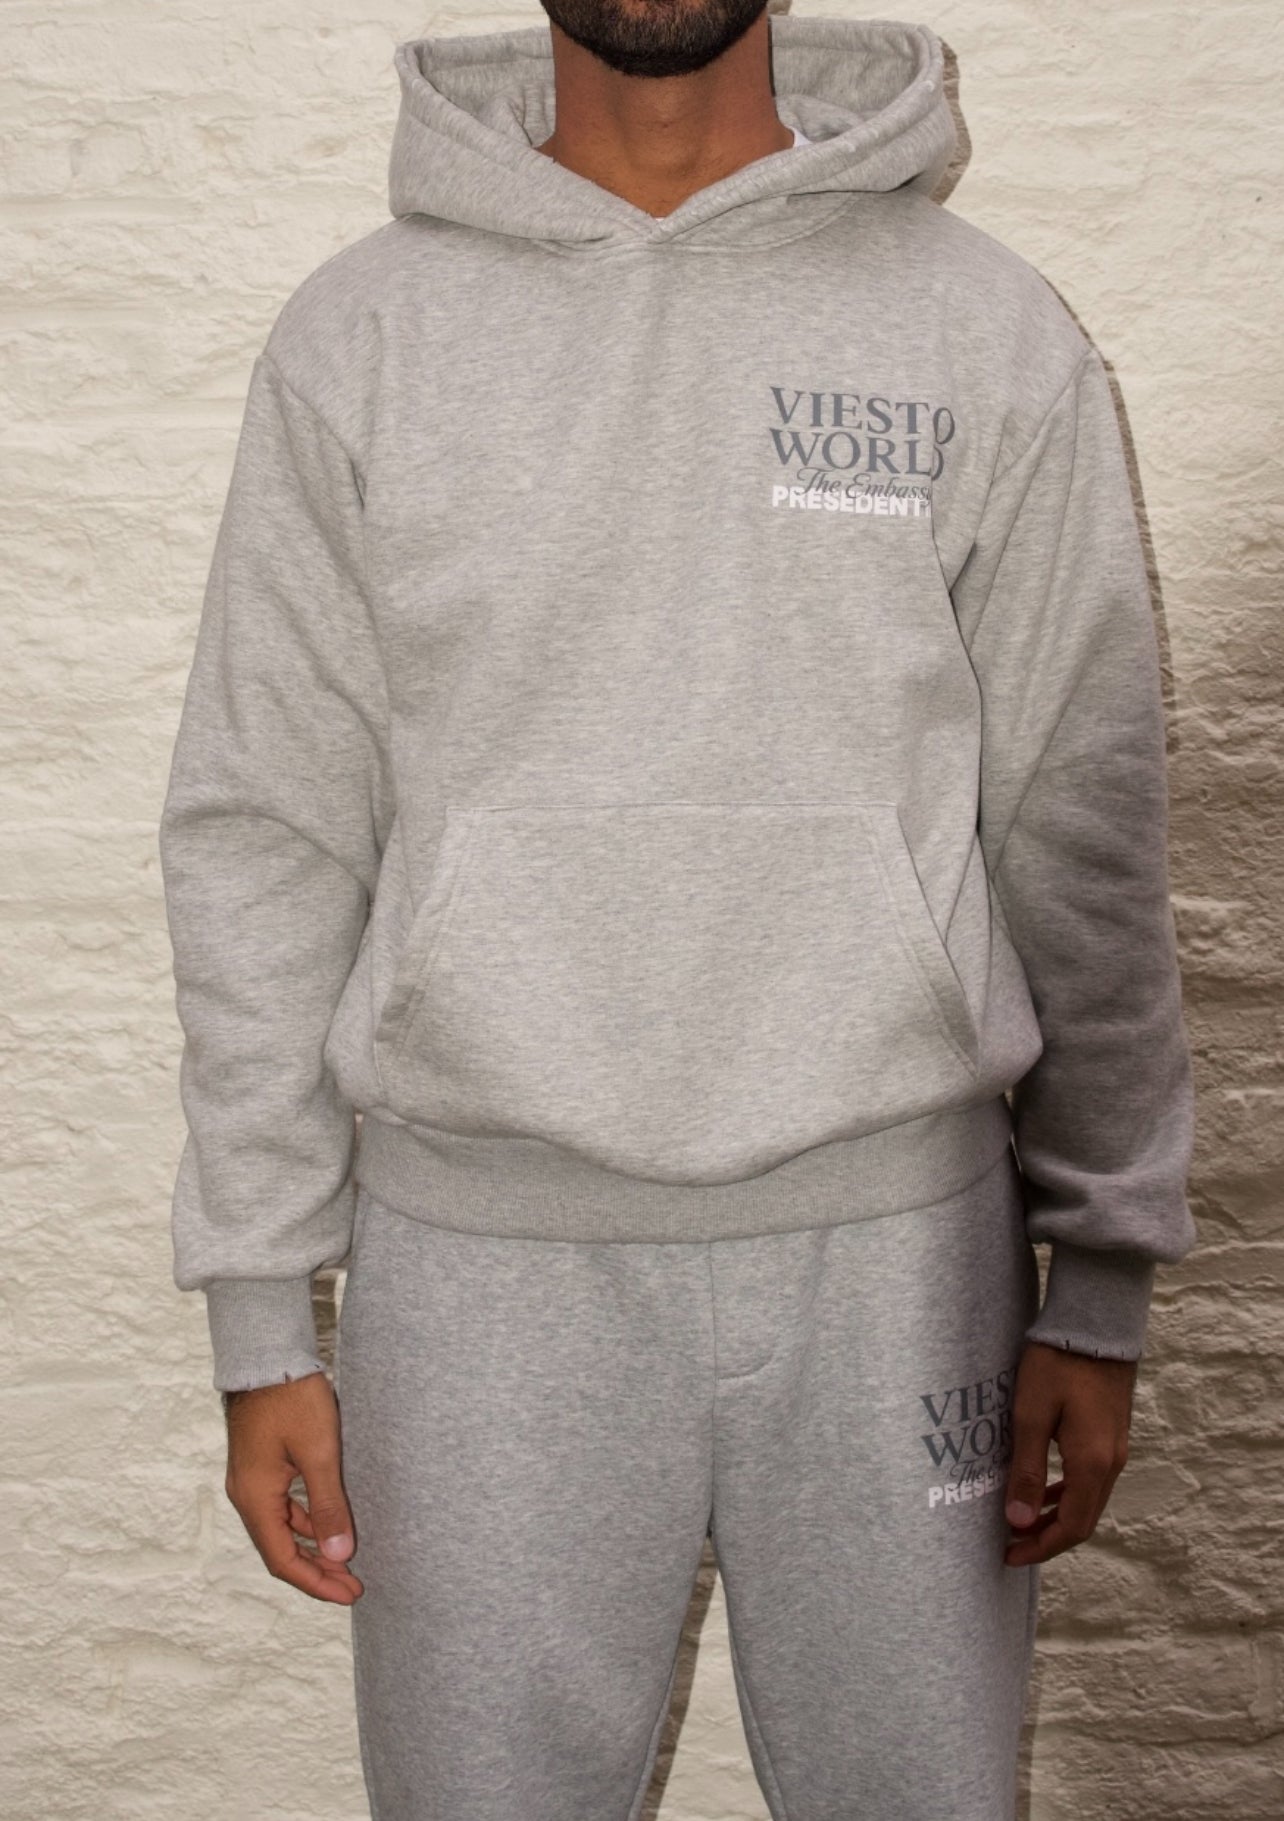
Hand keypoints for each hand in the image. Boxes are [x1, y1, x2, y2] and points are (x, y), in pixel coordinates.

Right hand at [222, 1372, 363, 1603]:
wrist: (268, 1355)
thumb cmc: (293, 1399)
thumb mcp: (319, 1453)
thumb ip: (328, 1505)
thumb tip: (340, 1555)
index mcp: (255, 1498)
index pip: (283, 1560)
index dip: (316, 1582)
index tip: (349, 1593)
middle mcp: (247, 1495)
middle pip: (280, 1550)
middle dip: (317, 1570)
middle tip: (353, 1584)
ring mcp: (252, 1480)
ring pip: (282, 1529)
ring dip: (312, 1546)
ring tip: (346, 1558)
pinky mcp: (262, 1465)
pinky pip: (283, 1507)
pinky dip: (306, 1522)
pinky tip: (330, 1522)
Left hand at [1002, 1340, 1136, 1567]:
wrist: (1095, 1323)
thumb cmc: (1058, 1364)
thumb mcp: (1031, 1415)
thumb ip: (1026, 1470)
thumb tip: (1019, 1522)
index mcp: (1092, 1463)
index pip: (1072, 1526)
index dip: (1041, 1547)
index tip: (1010, 1555)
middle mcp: (1111, 1463)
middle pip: (1084, 1519)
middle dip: (1048, 1537)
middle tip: (1012, 1545)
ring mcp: (1116, 1448)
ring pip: (1089, 1500)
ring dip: (1057, 1516)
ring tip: (1023, 1521)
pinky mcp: (1112, 1433)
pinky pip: (1092, 1479)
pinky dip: (1067, 1493)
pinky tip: (1045, 1487)